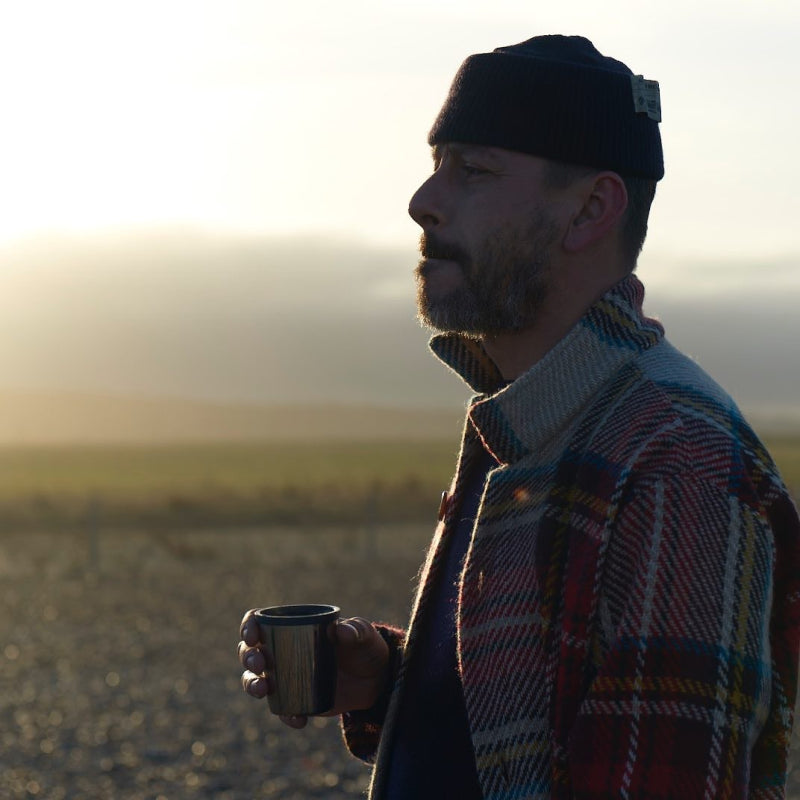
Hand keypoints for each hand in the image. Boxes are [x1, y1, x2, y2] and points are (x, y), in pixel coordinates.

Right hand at [238, 609, 389, 728]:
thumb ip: (356, 630)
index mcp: (294, 626)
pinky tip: (298, 718)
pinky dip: (285, 714)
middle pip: (250, 650)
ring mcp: (287, 676)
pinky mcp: (296, 699)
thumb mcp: (364, 634)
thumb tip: (340, 630)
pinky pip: (281, 709)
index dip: (249, 626)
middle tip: (261, 663)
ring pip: (255, 679)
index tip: (253, 635)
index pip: (261, 621)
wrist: (376, 679)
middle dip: (248, 656)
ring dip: (252, 684)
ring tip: (264, 689)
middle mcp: (283, 650)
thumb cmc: (365, 647)